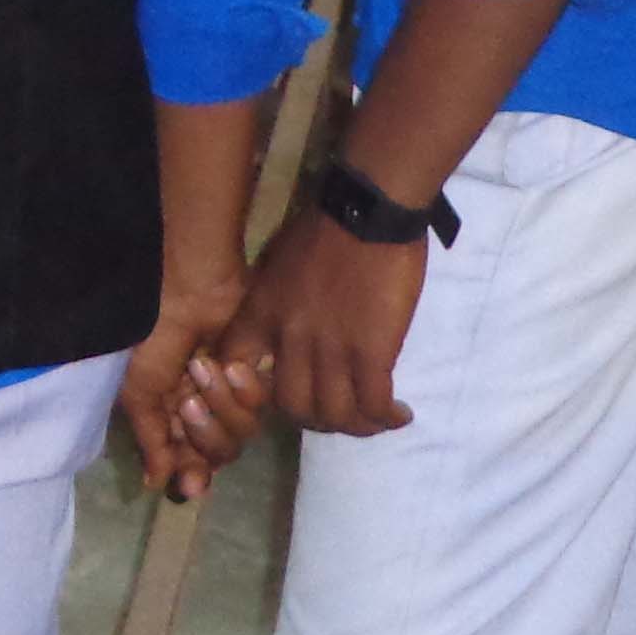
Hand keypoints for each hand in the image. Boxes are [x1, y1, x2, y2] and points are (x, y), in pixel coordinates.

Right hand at [119, 281, 260, 500]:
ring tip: (204, 366)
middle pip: (217, 455)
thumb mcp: (139, 389)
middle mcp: (200, 411)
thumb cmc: (151, 333)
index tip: (192, 483)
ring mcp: (228, 395)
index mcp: (168, 416)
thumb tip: (156, 483)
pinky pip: (261, 405)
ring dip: (222, 404)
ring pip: (241, 434)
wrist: (186, 287)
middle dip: (204, 433)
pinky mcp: (255, 376)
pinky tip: (232, 363)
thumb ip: (151, 439)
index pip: (185, 462)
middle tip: (189, 401)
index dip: (190, 475)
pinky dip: (246, 388)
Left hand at [214, 208, 428, 438]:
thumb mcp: (277, 267)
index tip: (284, 394)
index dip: (253, 397)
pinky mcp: (370, 352)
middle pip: (292, 409)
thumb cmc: (324, 227)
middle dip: (316, 420)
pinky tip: (398, 414)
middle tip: (340, 413)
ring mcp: (329, 349)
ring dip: (355, 425)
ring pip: (334, 415)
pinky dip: (385, 418)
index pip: (237, 374)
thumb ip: (275, 306)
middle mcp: (288, 340)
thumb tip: (286, 334)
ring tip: (374, 418)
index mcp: (261, 316)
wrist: (366, 208)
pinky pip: (372, 404)